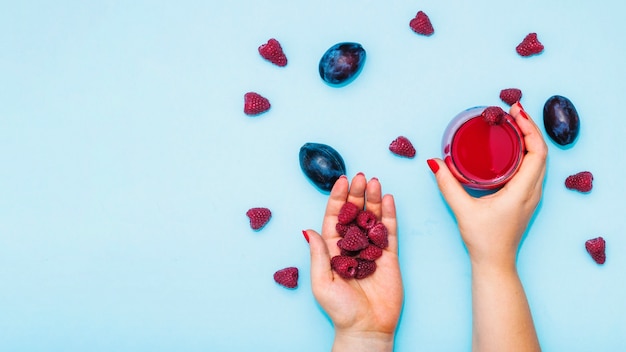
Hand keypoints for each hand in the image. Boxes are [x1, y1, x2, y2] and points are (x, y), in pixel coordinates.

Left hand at [304, 173, 402, 351]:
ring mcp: (371, 249)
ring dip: (374, 199)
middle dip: (357, 194)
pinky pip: (390, 231)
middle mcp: (352, 246)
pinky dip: (389, 214)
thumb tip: (308, 230)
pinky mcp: (389, 256)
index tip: (341, 181)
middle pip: (354, 213)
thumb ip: (318, 254)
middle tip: (361, 176)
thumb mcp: (321, 282)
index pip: (334, 217)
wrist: (366, 328)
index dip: (338, 199)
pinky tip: (388, 199)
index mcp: (333, 249)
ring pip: (372, 218)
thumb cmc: (340, 309)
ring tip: (375, 182)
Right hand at [427, 102, 544, 350]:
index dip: (529, 128)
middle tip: (511, 111)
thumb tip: (434, 162)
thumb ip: (447, 185)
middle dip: (529, 127)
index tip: (515, 112)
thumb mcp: (463, 210)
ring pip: (539, 160)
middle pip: (541, 152)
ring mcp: (532, 196)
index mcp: (522, 191)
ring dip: (529, 139)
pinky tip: (510, 147)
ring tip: (511, 124)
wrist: (495, 263)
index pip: (537, 152)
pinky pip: (533, 168)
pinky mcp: (527, 199)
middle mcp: (533, 191)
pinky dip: (526, 152)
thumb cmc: (483, 240)